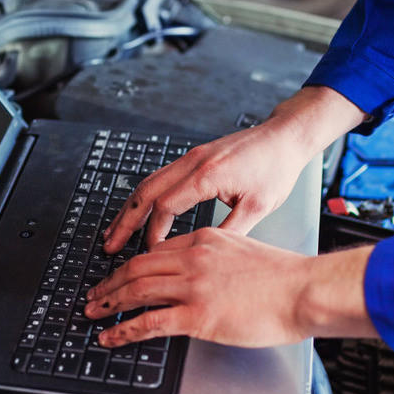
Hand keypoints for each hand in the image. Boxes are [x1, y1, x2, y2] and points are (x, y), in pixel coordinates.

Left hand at [84, 227, 378, 347]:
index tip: (122, 274)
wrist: (304, 290)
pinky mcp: (197, 316)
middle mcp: (193, 258)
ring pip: (136, 290)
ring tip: (93, 312)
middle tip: (95, 292)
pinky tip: (110, 336)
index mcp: (205, 240)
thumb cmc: (285, 277)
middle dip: (110, 281)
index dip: (132, 264)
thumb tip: (204, 274)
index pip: (157, 250)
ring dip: (109, 302)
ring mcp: (193, 287)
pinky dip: (123, 329)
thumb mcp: (245, 250)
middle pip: (137, 266)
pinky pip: (149, 321)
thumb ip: (218, 258)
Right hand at [101, 86, 364, 252]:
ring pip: (149, 183)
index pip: (166, 206)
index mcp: (207, 175)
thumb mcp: (258, 207)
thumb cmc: (276, 168)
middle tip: (109, 244)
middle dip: (125, 221)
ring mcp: (191, 158)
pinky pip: (160, 178)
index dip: (153, 233)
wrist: (284, 138)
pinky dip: (145, 197)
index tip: (150, 253)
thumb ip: (229, 231)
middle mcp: (193, 163)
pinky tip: (139, 211)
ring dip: (130, 208)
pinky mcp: (194, 158)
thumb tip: (203, 255)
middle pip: (145, 192)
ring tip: (115, 231)